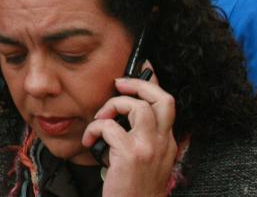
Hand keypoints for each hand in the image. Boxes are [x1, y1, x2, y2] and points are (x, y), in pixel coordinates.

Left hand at [81, 76, 176, 196]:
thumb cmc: (134, 190)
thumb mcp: (146, 163)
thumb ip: (140, 140)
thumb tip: (117, 118)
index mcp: (167, 144)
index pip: (167, 104)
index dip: (153, 84)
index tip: (140, 71)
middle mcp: (163, 143)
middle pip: (161, 98)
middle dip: (139, 83)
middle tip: (119, 85)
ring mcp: (149, 148)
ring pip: (138, 106)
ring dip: (113, 106)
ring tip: (101, 119)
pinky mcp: (131, 155)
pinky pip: (109, 127)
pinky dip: (94, 128)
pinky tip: (88, 141)